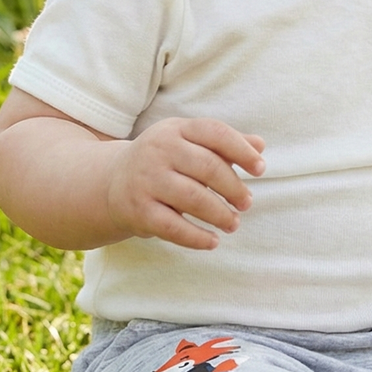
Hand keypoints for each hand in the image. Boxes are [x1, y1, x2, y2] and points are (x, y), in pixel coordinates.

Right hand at [105, 117, 265, 249]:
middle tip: (247, 203)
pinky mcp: (138, 211)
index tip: (260, 169)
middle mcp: (158, 151)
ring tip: (233, 223)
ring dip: (220, 214)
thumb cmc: (165, 161)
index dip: (242, 150)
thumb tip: (260, 145)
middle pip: (208, 167)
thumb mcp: (189, 143)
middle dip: (234, 188)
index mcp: (176, 130)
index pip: (215, 133)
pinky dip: (197, 237)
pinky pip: (173, 227)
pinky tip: (213, 241)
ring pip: (193, 198)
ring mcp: (146, 181)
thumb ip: (224, 144)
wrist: (112, 182)